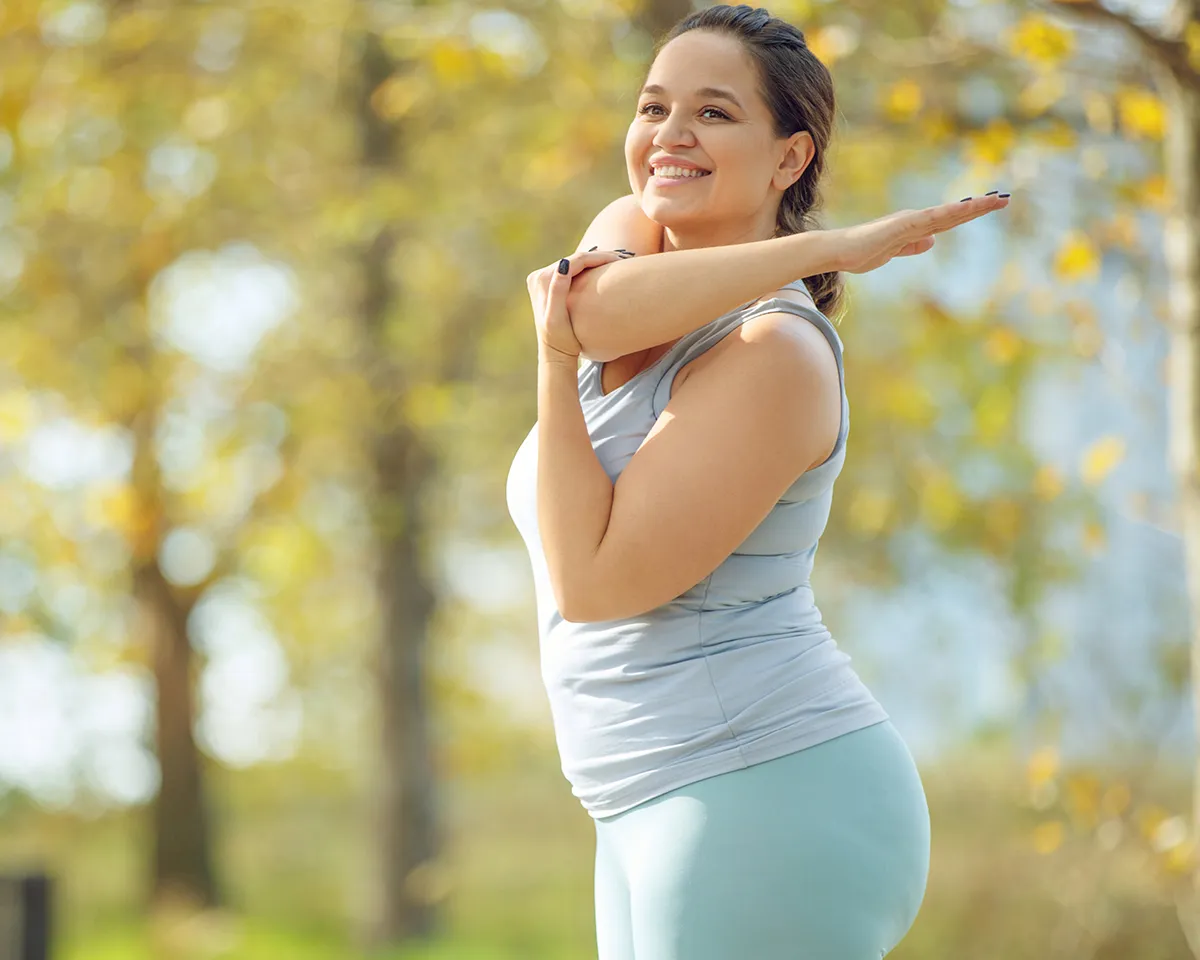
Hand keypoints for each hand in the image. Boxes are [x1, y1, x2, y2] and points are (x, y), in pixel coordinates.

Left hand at [527, 248, 626, 360]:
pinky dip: (588, 270)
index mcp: (542, 280)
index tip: (619, 259)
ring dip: (595, 263)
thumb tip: (563, 264)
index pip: (575, 261)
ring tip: (616, 263)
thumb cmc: (561, 340)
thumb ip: (557, 291)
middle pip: (575, 260)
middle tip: (623, 259)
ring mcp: (543, 280)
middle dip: (599, 258)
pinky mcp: (548, 285)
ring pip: (574, 264)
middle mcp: (539, 276)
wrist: (555, 353)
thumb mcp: (556, 318)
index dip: (598, 258)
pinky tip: (604, 272)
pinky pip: (572, 271)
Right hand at [823, 193, 1011, 274]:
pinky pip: (929, 219)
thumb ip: (911, 246)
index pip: (948, 220)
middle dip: (979, 206)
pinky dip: (948, 214)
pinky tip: (963, 210)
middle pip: (953, 213)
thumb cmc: (860, 252)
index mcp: (915, 227)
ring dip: (971, 207)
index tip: (991, 206)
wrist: (838, 250)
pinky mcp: (901, 226)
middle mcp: (916, 219)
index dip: (970, 212)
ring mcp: (909, 221)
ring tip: (994, 200)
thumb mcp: (893, 252)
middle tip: (1005, 198)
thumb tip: (932, 241)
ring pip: (947, 213)